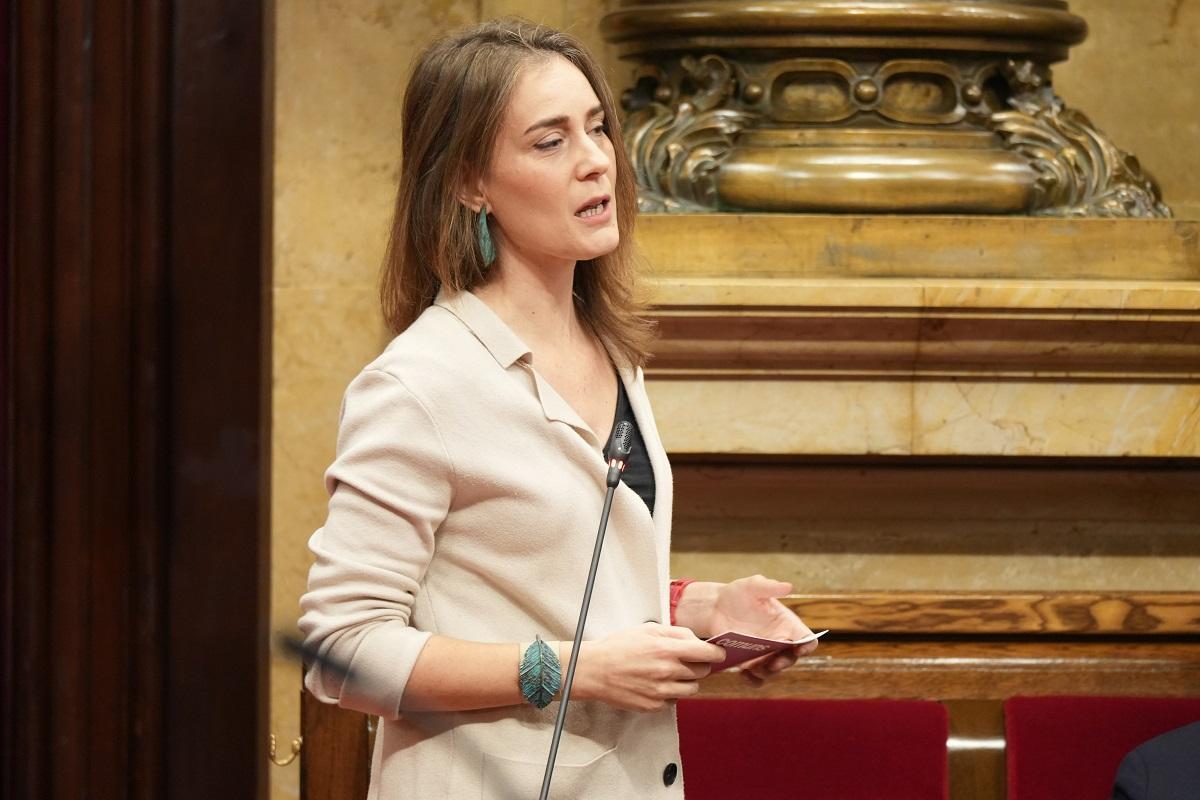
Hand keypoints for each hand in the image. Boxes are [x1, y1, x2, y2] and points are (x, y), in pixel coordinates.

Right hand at [573, 623, 725, 711]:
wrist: (594, 670)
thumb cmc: (619, 647)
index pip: (706, 653)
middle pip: (702, 672)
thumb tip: (696, 641)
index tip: (719, 653)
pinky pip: (674, 700)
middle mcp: (667, 672)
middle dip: (700, 665)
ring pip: (692, 689)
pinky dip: (671, 692)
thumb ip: (675, 633)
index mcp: (667, 649)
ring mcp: (661, 691)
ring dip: (687, 680)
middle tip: (689, 660)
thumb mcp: (648, 630)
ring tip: (671, 673)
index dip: (717, 653)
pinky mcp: (654, 705)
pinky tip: (657, 683)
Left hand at [705, 575, 817, 684]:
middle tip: (772, 663)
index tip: (798, 649)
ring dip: (767, 673)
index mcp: (786, 624)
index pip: (806, 638)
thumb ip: (769, 586)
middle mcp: (779, 640)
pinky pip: (757, 677)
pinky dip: (753, 680)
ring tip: (753, 668)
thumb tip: (788, 587)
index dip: (808, 645)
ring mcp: (765, 653)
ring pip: (774, 671)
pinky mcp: (751, 661)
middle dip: (783, 663)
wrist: (715, 607)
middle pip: (791, 658)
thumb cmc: (738, 593)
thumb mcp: (752, 586)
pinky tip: (743, 674)